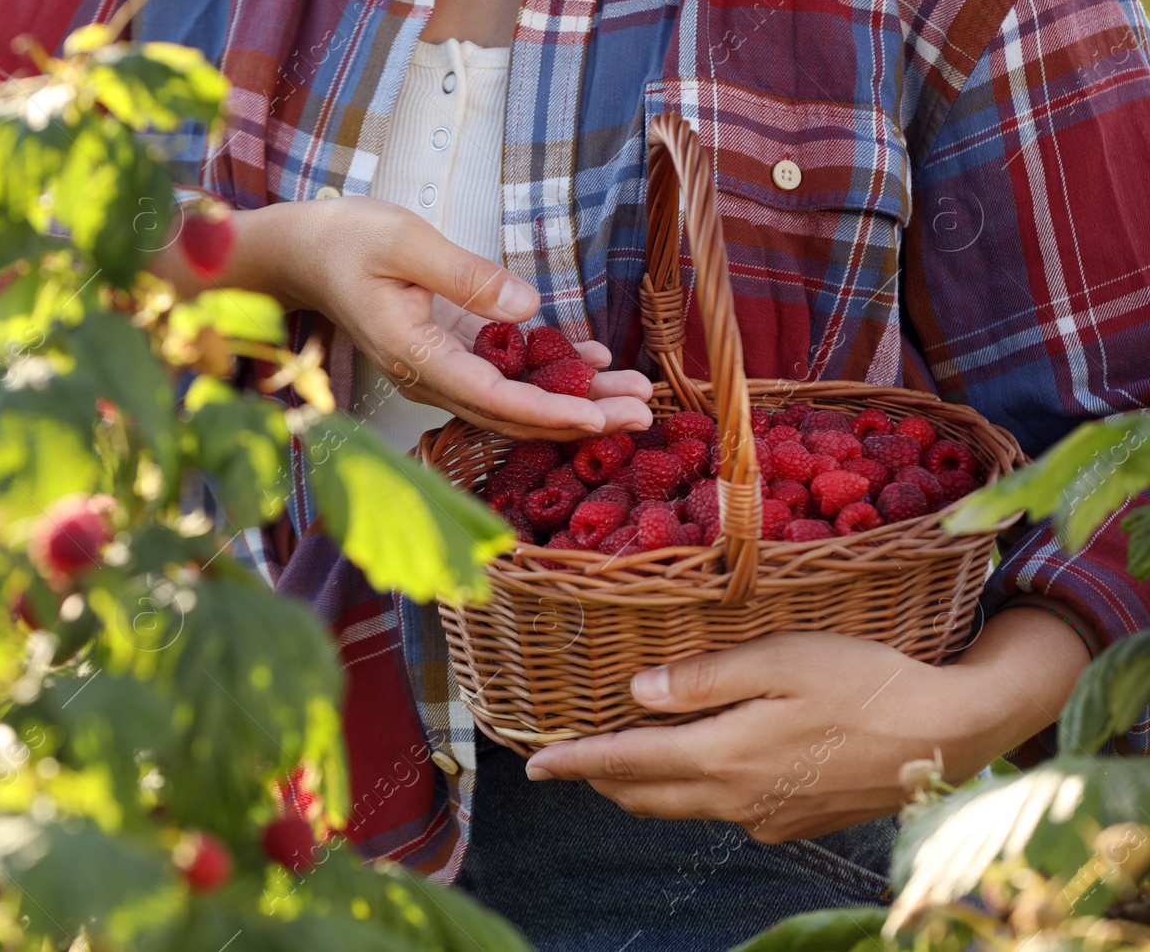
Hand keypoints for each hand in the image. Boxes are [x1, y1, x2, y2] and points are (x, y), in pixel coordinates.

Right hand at [229, 196, 652, 440]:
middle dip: (580, 417)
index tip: (599, 416)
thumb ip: (465, 276)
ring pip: (513, 403)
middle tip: (642, 413)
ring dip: (574, 402)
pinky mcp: (445, 359)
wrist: (302, 255)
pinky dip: (549, 376)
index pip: (493, 397)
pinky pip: (502, 380)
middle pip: (513, 414)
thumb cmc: (346, 241)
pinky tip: (593, 362)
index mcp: (415, 355)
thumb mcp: (404, 241)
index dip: (550, 411)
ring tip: (634, 394)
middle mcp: (428, 378)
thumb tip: (527, 307)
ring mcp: (437, 373)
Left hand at [522, 611, 1088, 842]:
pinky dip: (693, 791)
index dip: (575, 762)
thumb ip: (705, 679)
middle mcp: (737, 799)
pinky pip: (724, 811)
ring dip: (644, 786)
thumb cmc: (867, 681)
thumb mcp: (782, 660)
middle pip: (645, 794)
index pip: (626, 763)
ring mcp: (767, 818)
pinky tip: (700, 765)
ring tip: (619, 760)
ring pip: (682, 807)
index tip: (533, 765)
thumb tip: (638, 691)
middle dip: (600, 778)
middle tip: (567, 760)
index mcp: (725, 757)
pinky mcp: (795, 824)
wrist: (951, 736)